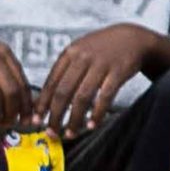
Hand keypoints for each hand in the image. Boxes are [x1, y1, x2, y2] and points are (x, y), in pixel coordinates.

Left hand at [37, 24, 163, 135]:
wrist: (133, 37)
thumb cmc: (102, 49)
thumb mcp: (80, 51)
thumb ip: (64, 71)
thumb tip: (44, 99)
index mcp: (70, 53)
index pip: (51, 82)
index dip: (42, 104)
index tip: (37, 120)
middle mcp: (83, 57)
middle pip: (63, 92)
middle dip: (55, 116)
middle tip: (52, 132)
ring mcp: (101, 64)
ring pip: (82, 97)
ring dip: (75, 119)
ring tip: (71, 133)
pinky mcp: (118, 72)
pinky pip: (105, 97)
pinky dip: (97, 114)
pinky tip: (92, 125)